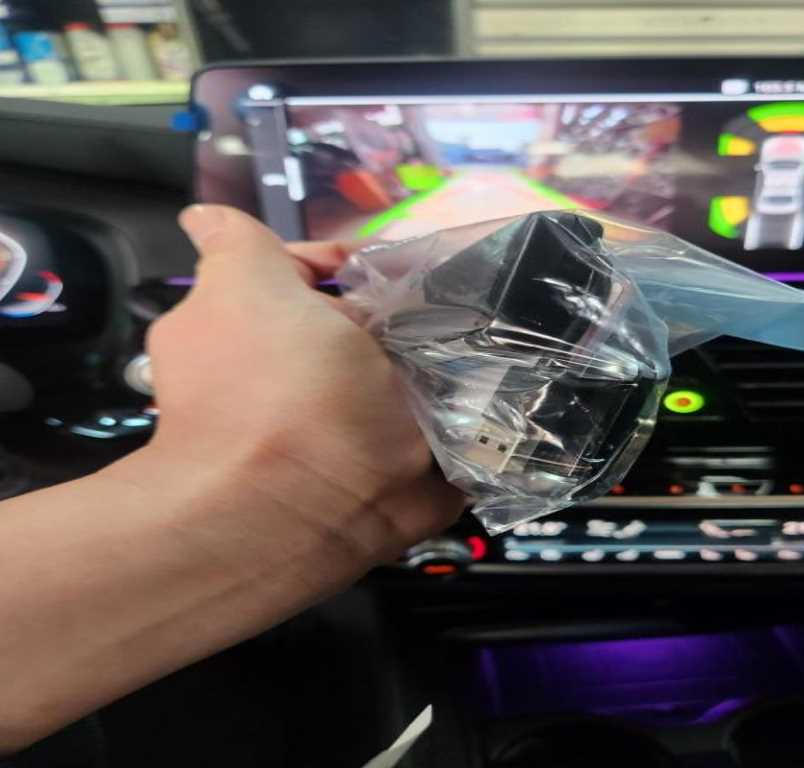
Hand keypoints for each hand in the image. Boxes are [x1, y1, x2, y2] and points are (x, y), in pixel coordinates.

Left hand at [138, 205, 462, 572]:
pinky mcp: (402, 474)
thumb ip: (234, 245)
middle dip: (406, 312)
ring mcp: (355, 432)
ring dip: (440, 361)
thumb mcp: (243, 289)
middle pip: (370, 327)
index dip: (353, 261)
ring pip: (410, 375)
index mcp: (268, 334)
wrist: (304, 511)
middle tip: (457, 297)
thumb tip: (201, 213)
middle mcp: (306, 382)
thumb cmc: (277, 393)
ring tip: (489, 338)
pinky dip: (466, 410)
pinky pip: (445, 425)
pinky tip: (495, 387)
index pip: (316, 279)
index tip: (398, 263)